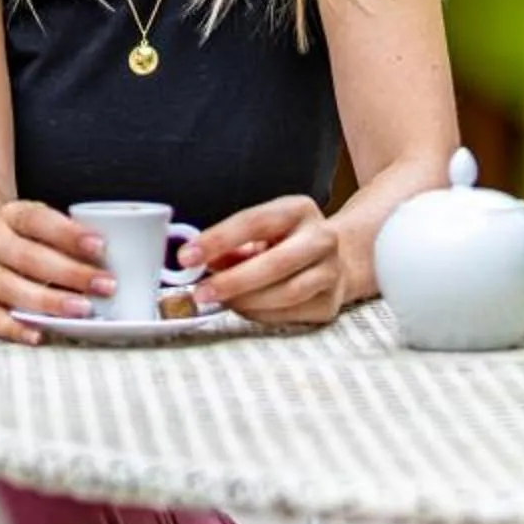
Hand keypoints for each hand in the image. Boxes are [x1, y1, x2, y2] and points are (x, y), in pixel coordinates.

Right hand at [0, 199, 112, 338]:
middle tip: (107, 285)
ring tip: (84, 310)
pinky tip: (39, 335)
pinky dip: (15, 328)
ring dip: (50, 301)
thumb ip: (64, 239)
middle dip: (71, 273)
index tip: (100, 245)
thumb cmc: (13, 240)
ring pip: (12, 288)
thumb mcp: (33, 226)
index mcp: (11, 216)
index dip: (69, 233)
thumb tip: (115, 261)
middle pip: (30, 258)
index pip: (39, 220)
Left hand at [185, 197, 347, 328]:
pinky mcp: (330, 302)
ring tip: (222, 301)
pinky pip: (289, 314)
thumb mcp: (258, 234)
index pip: (255, 222)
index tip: (187, 256)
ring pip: (286, 293)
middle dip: (233, 281)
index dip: (218, 240)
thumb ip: (229, 247)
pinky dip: (260, 314)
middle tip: (201, 293)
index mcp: (298, 210)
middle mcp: (322, 238)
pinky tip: (246, 308)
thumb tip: (197, 262)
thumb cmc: (284, 244)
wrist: (335, 261)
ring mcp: (331, 272)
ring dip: (246, 301)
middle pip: (276, 263)